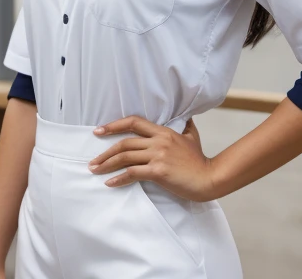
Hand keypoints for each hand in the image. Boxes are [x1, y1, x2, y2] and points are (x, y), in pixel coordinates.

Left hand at [88, 115, 217, 201]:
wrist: (209, 178)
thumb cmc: (199, 160)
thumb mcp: (192, 136)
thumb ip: (185, 126)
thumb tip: (185, 117)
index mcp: (163, 131)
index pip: (133, 122)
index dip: (114, 125)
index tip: (99, 130)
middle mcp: (158, 141)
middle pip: (125, 142)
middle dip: (105, 151)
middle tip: (92, 160)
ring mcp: (158, 155)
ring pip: (125, 157)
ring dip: (107, 164)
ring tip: (95, 170)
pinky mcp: (158, 171)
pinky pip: (133, 173)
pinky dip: (119, 178)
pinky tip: (110, 183)